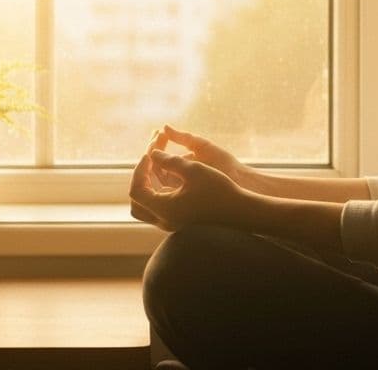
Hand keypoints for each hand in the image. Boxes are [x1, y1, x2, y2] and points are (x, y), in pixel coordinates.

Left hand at [129, 149, 250, 231]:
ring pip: (147, 208)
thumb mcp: (194, 169)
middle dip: (140, 180)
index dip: (139, 168)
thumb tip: (152, 153)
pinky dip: (159, 192)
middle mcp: (165, 221)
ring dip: (148, 187)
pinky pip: (160, 208)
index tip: (150, 153)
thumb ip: (169, 160)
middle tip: (150, 162)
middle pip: (136, 203)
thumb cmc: (219, 190)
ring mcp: (173, 224)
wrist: (241, 212)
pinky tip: (172, 176)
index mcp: (164, 209)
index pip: (136, 189)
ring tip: (158, 167)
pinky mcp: (181, 222)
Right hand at [158, 124, 252, 188]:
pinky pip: (159, 181)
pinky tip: (156, 157)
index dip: (158, 141)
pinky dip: (156, 167)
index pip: (163, 153)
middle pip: (156, 161)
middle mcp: (177, 176)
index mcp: (184, 164)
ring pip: (154, 171)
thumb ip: (183, 137)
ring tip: (155, 143)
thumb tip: (164, 127)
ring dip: (152, 155)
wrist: (238, 182)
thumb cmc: (224, 163)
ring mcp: (175, 186)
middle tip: (155, 135)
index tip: (156, 130)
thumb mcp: (201, 146)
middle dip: (153, 146)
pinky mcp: (175, 195)